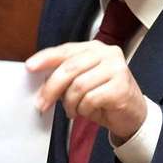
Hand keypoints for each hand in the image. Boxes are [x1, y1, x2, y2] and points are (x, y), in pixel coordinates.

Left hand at [27, 40, 146, 142]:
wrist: (133, 114)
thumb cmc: (103, 97)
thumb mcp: (82, 82)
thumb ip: (65, 76)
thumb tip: (39, 80)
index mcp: (94, 48)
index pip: (66, 50)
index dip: (46, 58)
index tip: (29, 67)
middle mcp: (107, 53)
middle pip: (70, 68)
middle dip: (51, 88)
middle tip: (41, 104)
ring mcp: (116, 68)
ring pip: (78, 86)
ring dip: (70, 103)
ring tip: (73, 110)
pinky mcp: (121, 86)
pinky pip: (90, 99)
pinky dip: (84, 109)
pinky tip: (86, 112)